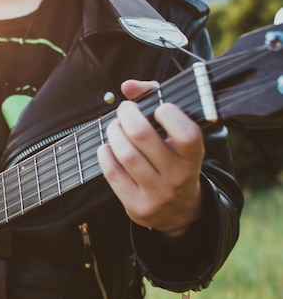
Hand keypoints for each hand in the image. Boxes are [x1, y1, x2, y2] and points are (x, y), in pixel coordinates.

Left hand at [97, 80, 203, 236]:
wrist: (179, 212)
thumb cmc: (174, 161)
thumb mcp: (177, 138)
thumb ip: (156, 102)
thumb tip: (128, 86)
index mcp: (194, 158)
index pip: (187, 135)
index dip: (170, 115)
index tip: (159, 108)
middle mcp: (178, 177)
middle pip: (144, 138)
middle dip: (128, 116)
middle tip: (124, 110)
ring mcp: (157, 195)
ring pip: (126, 155)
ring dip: (114, 134)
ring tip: (114, 127)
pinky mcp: (137, 207)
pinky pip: (113, 174)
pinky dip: (105, 155)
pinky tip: (107, 147)